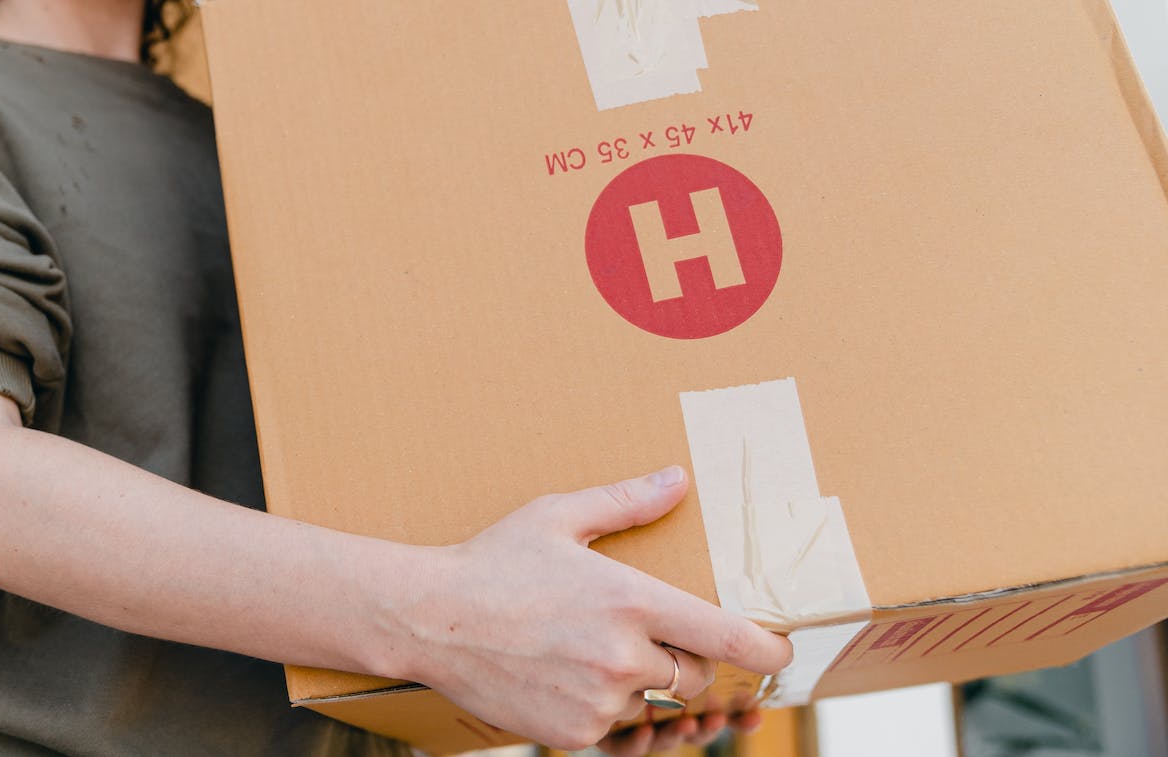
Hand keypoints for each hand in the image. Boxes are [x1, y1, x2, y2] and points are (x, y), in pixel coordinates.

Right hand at [392, 466, 791, 751]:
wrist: (428, 620)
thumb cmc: (493, 561)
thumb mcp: (557, 517)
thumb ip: (625, 502)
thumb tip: (679, 477)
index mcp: (629, 600)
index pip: (727, 637)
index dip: (767, 650)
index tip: (780, 651)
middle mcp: (622, 656)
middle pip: (694, 674)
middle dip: (682, 658)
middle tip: (639, 633)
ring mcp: (598, 700)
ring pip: (649, 701)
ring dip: (634, 682)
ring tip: (584, 650)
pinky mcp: (573, 732)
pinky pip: (611, 726)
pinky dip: (598, 706)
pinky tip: (560, 673)